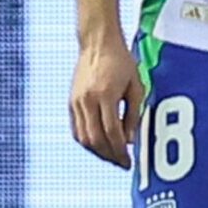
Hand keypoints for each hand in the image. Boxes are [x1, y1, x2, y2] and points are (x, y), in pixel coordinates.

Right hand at [70, 34, 144, 168]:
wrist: (97, 43)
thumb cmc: (121, 62)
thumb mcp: (136, 87)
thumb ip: (133, 114)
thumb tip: (130, 140)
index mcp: (104, 95)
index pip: (111, 132)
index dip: (121, 151)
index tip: (129, 162)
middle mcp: (86, 100)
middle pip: (95, 138)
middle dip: (109, 155)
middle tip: (121, 164)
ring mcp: (75, 101)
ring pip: (83, 137)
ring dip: (97, 150)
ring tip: (111, 156)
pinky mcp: (71, 101)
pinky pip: (76, 128)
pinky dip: (87, 140)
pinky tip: (98, 144)